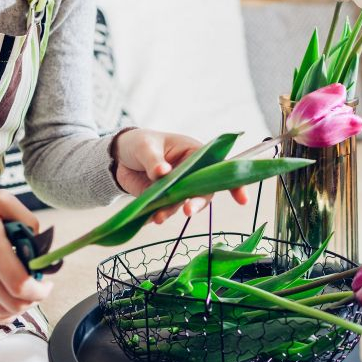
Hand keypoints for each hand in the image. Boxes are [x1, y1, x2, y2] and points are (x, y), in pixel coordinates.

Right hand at [0, 187, 52, 323]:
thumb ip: (27, 218)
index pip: (21, 285)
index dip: (40, 291)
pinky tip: (9, 303)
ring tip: (25, 294)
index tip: (47, 283)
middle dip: (34, 299)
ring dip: (19, 307)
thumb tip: (40, 242)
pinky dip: (1, 314)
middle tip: (40, 287)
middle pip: (14, 303)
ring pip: (0, 312)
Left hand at [112, 129, 248, 223]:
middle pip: (204, 190)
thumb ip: (154, 160)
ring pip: (184, 203)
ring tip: (159, 217)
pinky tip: (152, 218)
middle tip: (188, 210)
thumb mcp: (146, 146)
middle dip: (198, 202)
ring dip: (174, 211)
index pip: (218, 167)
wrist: (119, 158)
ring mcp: (178, 188)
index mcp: (194, 153)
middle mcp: (190, 173)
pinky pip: (166, 210)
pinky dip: (160, 215)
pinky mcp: (163, 200)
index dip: (233, 183)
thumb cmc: (139, 143)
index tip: (241, 199)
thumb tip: (163, 171)